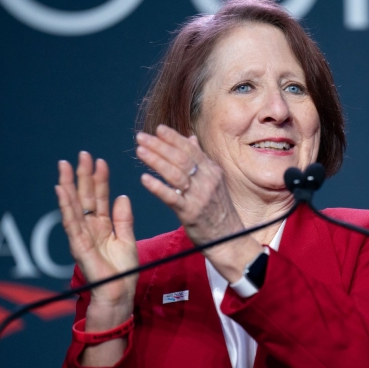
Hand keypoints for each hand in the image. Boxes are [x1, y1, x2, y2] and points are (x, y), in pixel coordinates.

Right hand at [55, 152, 137, 318]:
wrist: (119, 294)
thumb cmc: (123, 271)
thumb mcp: (127, 239)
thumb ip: (123, 219)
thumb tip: (121, 197)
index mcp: (102, 225)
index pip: (100, 197)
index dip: (100, 179)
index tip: (100, 160)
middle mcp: (89, 228)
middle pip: (85, 197)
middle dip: (82, 175)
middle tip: (81, 154)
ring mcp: (82, 236)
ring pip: (74, 205)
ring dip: (69, 185)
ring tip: (65, 165)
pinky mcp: (78, 246)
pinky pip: (71, 223)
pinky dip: (66, 206)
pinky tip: (62, 190)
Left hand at [135, 125, 260, 281]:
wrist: (228, 238)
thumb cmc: (218, 210)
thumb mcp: (214, 181)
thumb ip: (200, 160)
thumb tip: (190, 139)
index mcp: (212, 171)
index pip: (191, 149)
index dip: (174, 138)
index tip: (158, 129)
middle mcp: (207, 181)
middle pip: (181, 158)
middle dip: (160, 146)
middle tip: (141, 137)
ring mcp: (199, 197)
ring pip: (175, 174)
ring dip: (156, 161)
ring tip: (140, 152)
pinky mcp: (191, 213)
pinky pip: (172, 197)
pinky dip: (157, 187)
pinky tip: (144, 179)